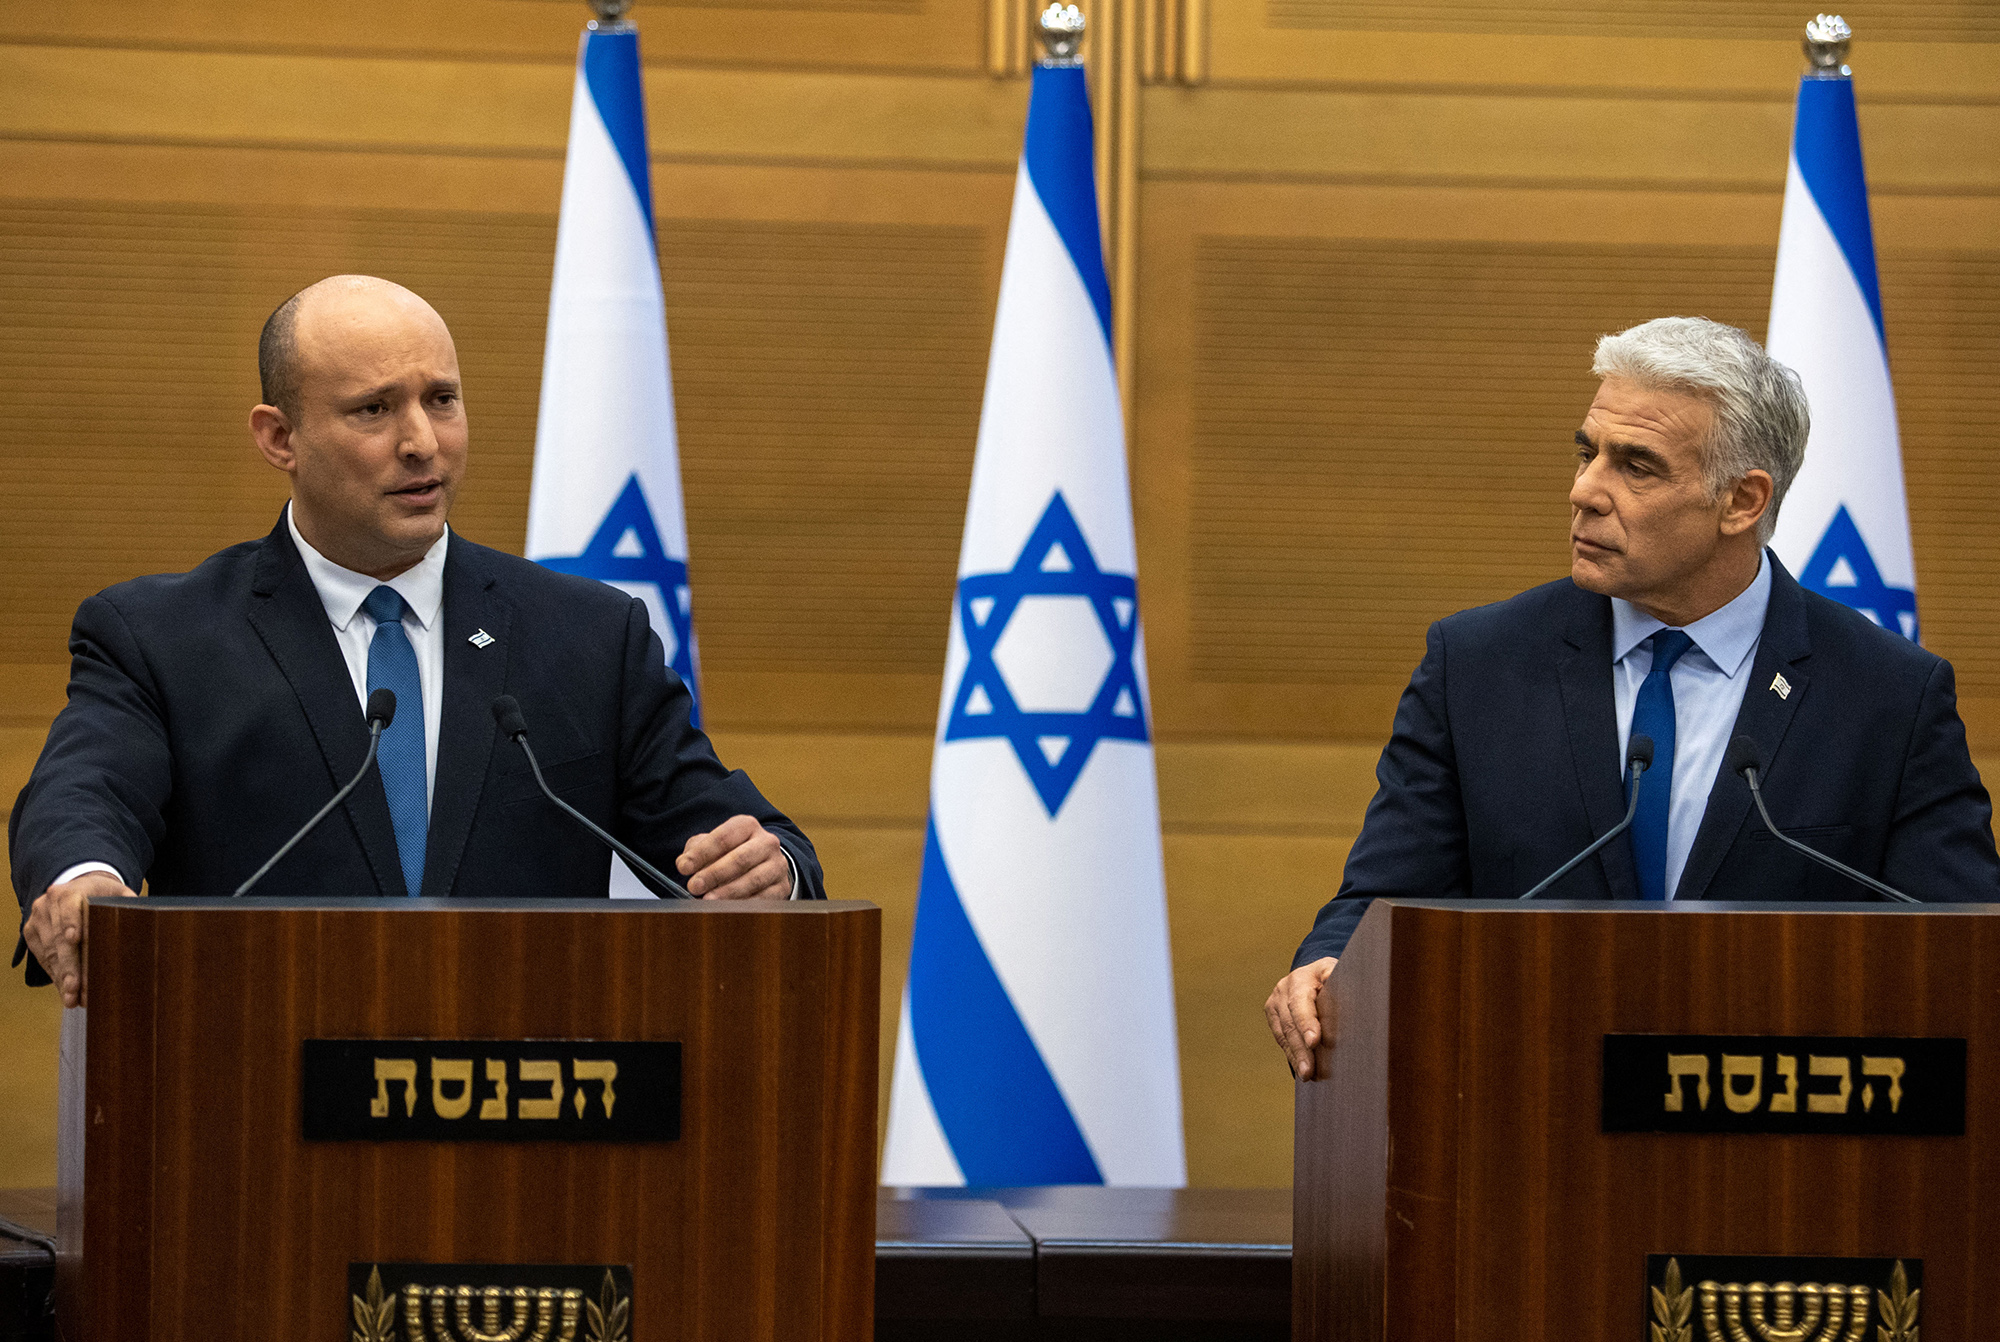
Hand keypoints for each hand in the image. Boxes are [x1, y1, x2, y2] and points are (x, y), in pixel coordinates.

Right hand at [23, 871, 141, 1007]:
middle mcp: (49, 904)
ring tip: (72, 997)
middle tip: (75, 988)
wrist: (79, 886)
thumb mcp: (119, 893)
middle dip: (68, 966)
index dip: (72, 923)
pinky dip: (54, 975)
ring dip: (61, 977)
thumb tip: (144, 922)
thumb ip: (128, 905)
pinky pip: (42, 957)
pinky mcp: (31, 932)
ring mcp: (37, 918)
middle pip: (59, 938)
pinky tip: (65, 990)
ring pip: (49, 952)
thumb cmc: (104, 894)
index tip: (75, 939)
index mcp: (71, 891)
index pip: (70, 908)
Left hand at [676, 815, 791, 900]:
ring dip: (728, 892)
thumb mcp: (713, 844)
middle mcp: (766, 842)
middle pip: (740, 858)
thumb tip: (684, 863)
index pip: (723, 838)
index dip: (702, 853)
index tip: (683, 867)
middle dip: (714, 874)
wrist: (765, 863)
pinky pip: (764, 898)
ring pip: (753, 879)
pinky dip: (744, 905)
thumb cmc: (731, 853)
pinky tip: (727, 910)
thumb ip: (695, 850)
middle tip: (694, 886)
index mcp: (747, 826)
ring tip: (708, 900)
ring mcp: (777, 865)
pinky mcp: (782, 887)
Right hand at [1265, 956, 1337, 1081]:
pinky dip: (1293, 1055)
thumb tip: (1351, 997)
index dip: (1306, 1022)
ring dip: (1296, 1056)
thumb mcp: (1341, 976)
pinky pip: (1282, 1039)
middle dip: (1301, 1048)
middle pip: (1291, 1022)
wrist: (1317, 976)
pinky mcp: (1273, 1015)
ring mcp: (1276, 1002)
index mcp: (1302, 977)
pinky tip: (1301, 1069)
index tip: (1314, 1042)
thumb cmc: (1336, 978)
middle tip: (1309, 1070)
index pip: (1301, 1001)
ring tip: (1306, 1075)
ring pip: (1284, 1033)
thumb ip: (1342, 986)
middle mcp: (1284, 988)